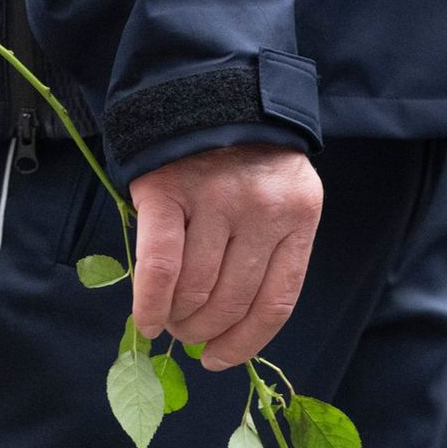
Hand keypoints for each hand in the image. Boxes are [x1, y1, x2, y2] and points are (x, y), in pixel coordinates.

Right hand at [129, 145, 322, 371]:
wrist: (207, 87)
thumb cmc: (245, 155)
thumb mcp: (280, 196)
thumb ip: (267, 249)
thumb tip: (229, 327)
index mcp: (299, 215)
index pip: (277, 301)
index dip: (246, 341)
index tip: (221, 359)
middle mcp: (263, 209)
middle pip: (233, 300)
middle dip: (205, 330)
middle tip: (188, 336)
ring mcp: (216, 198)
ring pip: (196, 287)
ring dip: (178, 319)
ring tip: (170, 324)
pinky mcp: (170, 190)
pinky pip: (160, 264)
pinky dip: (150, 302)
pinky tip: (147, 321)